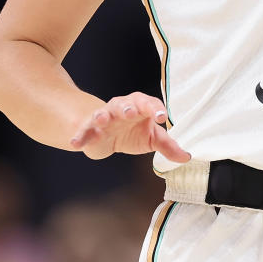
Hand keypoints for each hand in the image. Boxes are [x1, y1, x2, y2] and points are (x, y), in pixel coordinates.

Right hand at [69, 92, 191, 161]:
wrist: (107, 136)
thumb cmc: (132, 132)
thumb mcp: (152, 139)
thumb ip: (168, 146)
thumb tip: (186, 157)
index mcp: (140, 107)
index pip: (149, 104)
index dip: (155, 109)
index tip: (161, 118)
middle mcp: (122, 108)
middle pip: (124, 104)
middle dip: (126, 107)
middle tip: (130, 112)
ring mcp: (105, 117)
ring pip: (103, 113)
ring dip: (102, 115)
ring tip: (101, 119)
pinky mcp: (90, 128)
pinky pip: (84, 131)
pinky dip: (79, 136)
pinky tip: (75, 143)